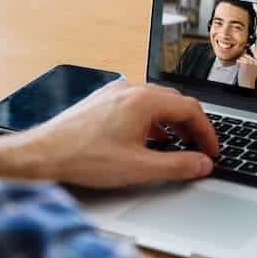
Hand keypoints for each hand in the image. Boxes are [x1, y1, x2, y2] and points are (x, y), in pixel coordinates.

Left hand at [0, 81, 217, 187]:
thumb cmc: (84, 158)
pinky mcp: (102, 101)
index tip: (212, 150)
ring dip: (171, 123)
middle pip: (174, 101)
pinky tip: (146, 140)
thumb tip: (202, 164)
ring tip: (177, 146)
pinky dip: (151, 120)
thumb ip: (177, 165)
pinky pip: (136, 104)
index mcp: (143, 101)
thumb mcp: (139, 167)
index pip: (190, 108)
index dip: (207, 131)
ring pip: (155, 102)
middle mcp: (130, 90)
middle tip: (200, 149)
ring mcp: (114, 93)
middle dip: (192, 126)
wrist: (43, 154)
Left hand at [236, 42, 256, 88]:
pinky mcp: (245, 63)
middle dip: (243, 59)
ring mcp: (250, 62)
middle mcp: (255, 62)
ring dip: (240, 62)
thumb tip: (245, 55)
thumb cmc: (248, 77)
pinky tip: (240, 68)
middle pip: (246, 54)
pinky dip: (238, 63)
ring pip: (242, 57)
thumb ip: (251, 61)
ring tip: (242, 69)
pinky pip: (239, 60)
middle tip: (244, 68)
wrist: (247, 83)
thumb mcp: (252, 68)